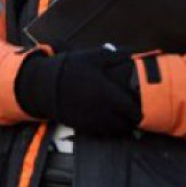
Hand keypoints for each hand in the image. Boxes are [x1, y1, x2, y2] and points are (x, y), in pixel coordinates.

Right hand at [14, 47, 140, 135]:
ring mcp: (92, 120)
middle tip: (132, 114)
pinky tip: (106, 122)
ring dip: (119, 127)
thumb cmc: (70, 70)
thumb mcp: (92, 57)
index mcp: (110, 95)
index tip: (141, 107)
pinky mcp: (82, 126)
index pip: (133, 110)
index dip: (139, 111)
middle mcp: (103, 111)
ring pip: (113, 131)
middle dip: (131, 120)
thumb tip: (131, 52)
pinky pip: (100, 133)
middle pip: (125, 124)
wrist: (44, 86)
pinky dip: (106, 130)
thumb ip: (114, 56)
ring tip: (121, 120)